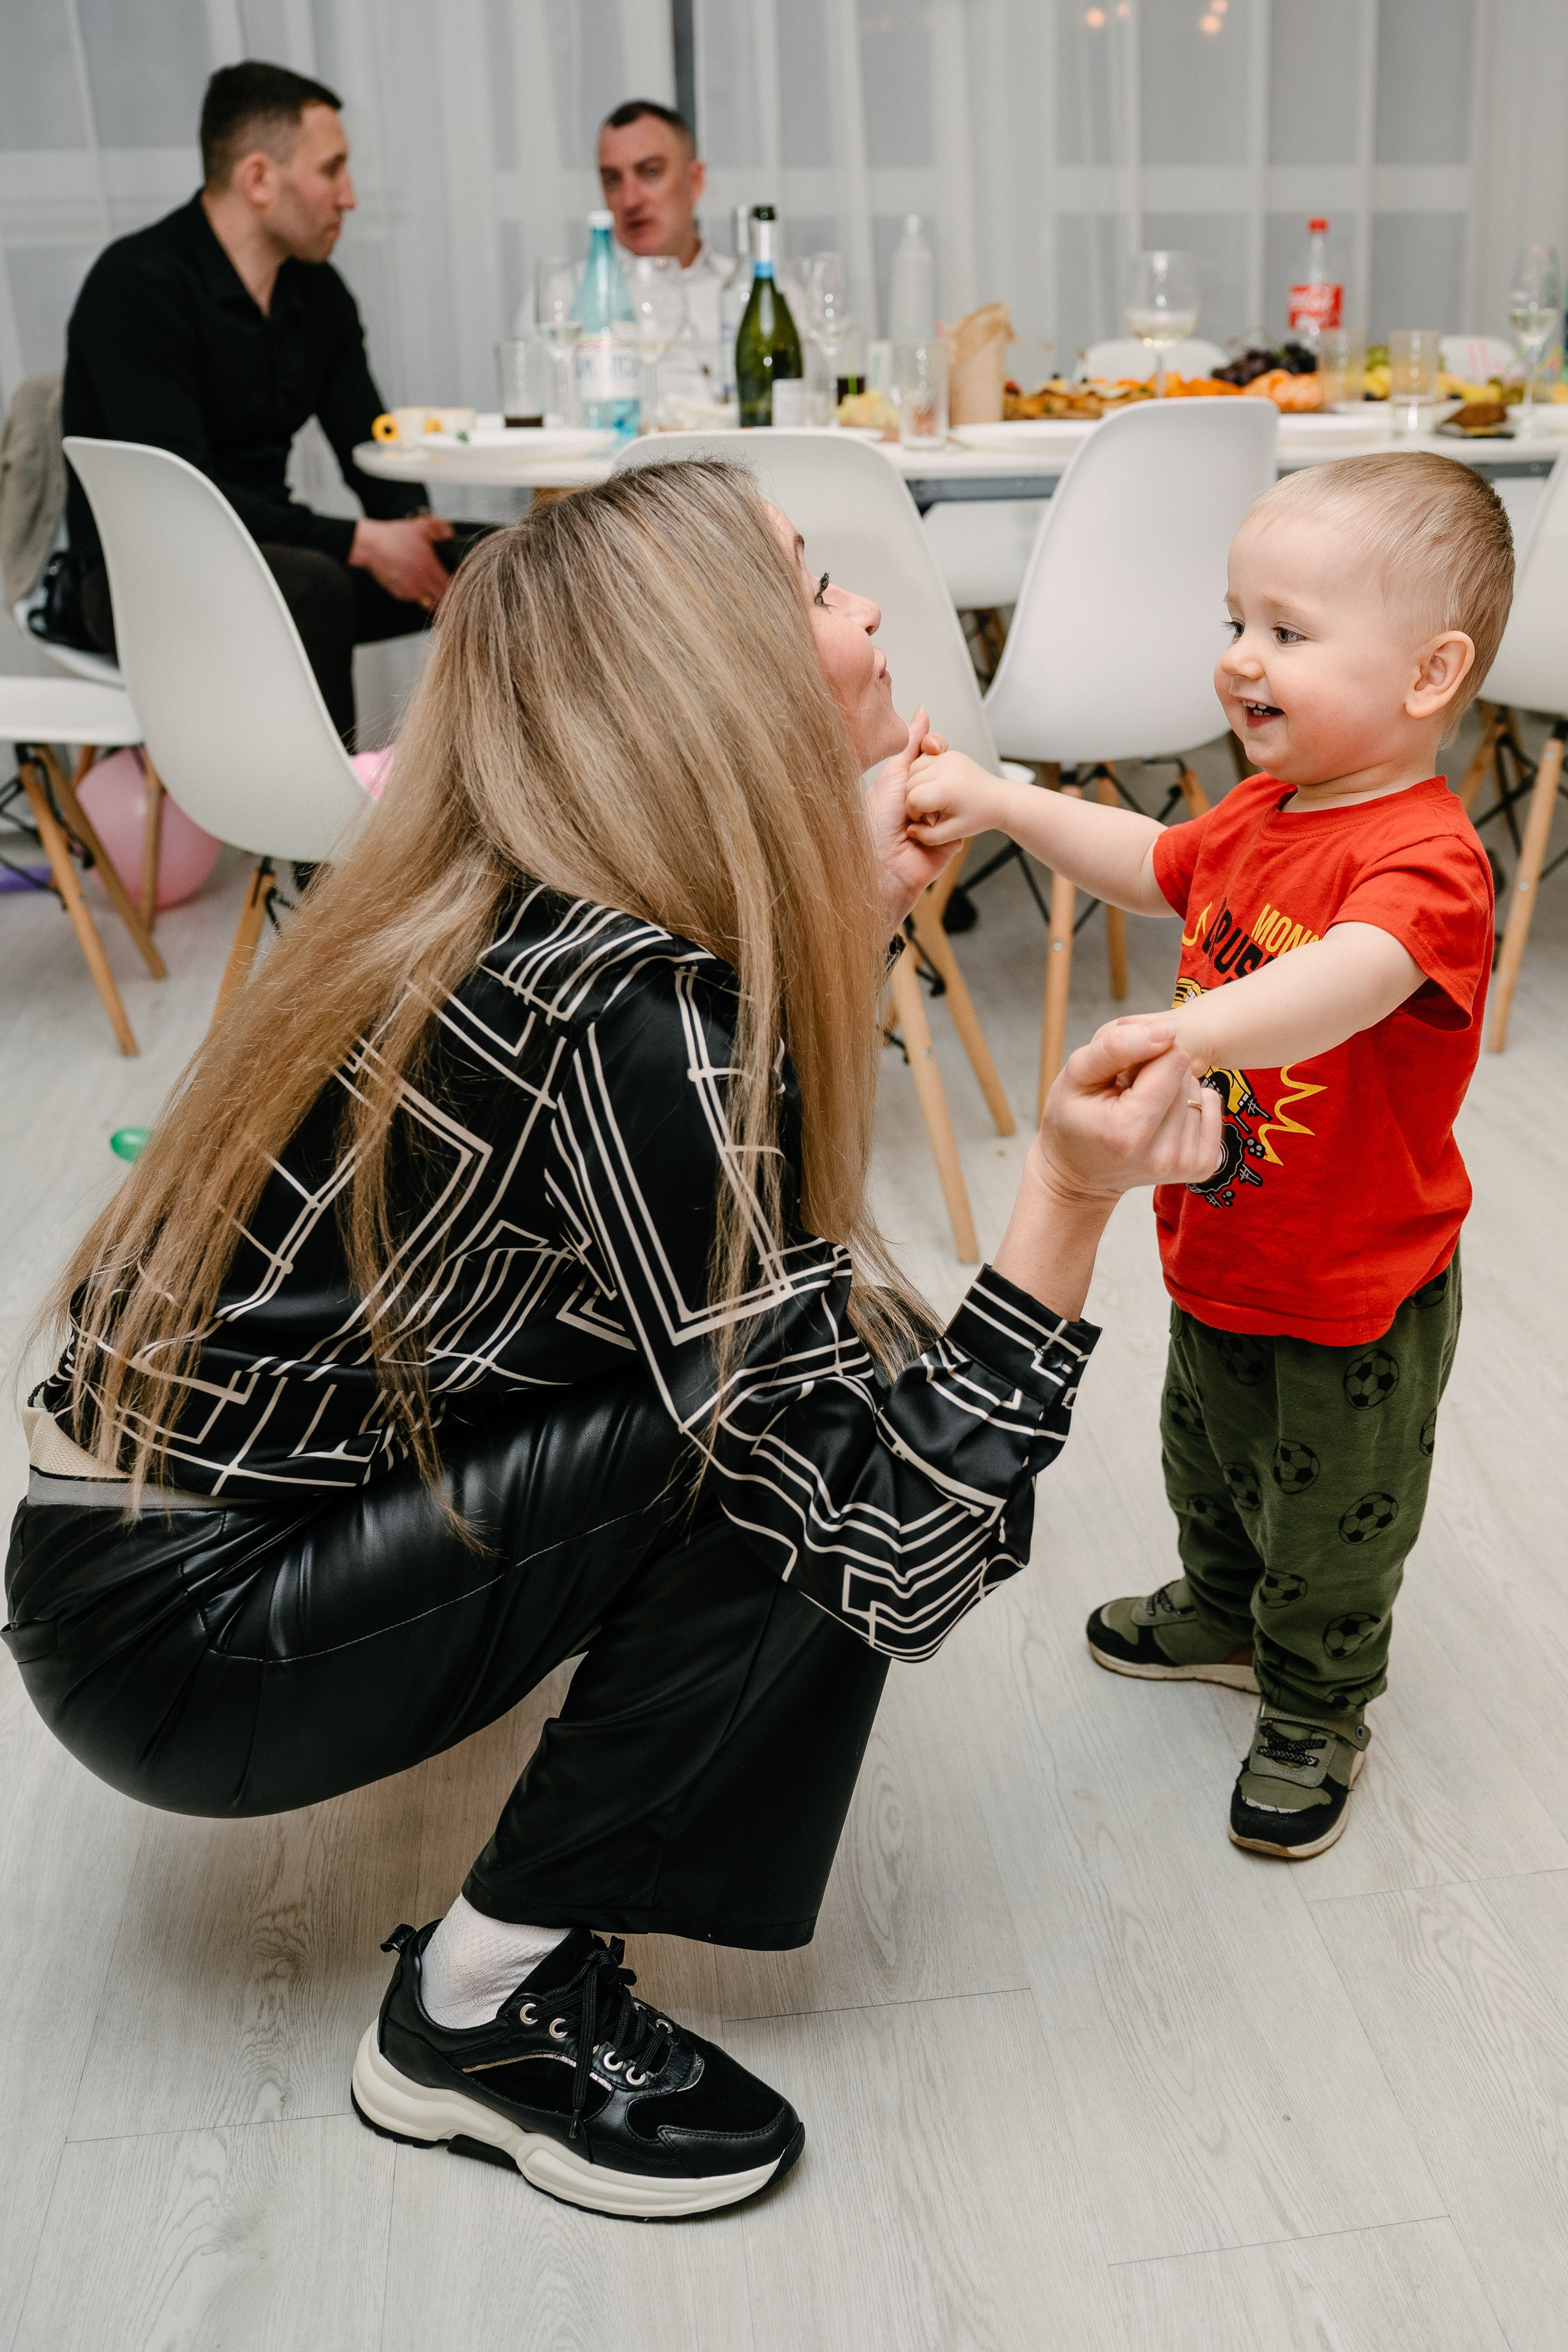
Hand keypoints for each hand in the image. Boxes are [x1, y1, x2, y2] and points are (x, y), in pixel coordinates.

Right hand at [349, 514, 455, 608]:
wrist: (370, 546)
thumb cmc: (394, 536)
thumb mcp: (419, 526)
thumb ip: (439, 527)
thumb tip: (450, 534)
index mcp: (429, 566)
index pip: (450, 585)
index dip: (456, 586)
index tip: (456, 583)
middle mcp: (421, 581)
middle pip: (442, 599)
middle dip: (447, 596)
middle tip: (447, 590)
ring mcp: (410, 590)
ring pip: (429, 602)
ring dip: (433, 598)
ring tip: (433, 590)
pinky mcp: (399, 594)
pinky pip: (414, 600)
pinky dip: (418, 596)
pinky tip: (416, 585)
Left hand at [866, 707, 957, 931]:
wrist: (880, 868)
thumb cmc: (875, 824)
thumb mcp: (893, 776)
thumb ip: (910, 745)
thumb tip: (922, 711)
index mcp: (907, 786)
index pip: (932, 759)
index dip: (936, 750)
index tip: (935, 746)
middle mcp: (922, 803)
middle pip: (946, 775)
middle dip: (936, 778)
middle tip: (916, 791)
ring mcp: (936, 823)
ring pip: (953, 800)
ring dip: (935, 806)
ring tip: (913, 820)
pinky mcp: (948, 842)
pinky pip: (958, 825)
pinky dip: (941, 827)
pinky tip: (923, 835)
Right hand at [904, 748, 1008, 846]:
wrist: (998, 799)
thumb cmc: (979, 816)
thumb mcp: (953, 833)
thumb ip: (929, 837)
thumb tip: (911, 830)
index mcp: (947, 789)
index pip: (913, 799)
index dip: (915, 813)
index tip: (928, 819)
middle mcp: (946, 768)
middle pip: (910, 783)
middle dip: (914, 799)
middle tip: (932, 810)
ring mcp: (948, 758)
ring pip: (913, 769)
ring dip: (915, 784)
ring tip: (932, 798)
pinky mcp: (949, 754)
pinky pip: (923, 761)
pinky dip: (923, 774)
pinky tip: (934, 787)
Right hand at [1033, 1017, 1222, 1205]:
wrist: (1079, 1173)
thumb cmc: (1072, 1120)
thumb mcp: (1076, 1074)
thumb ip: (1116, 1047)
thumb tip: (1167, 1030)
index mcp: (1129, 1130)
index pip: (1172, 1060)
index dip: (1147, 1054)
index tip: (1123, 1072)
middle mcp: (1162, 1154)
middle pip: (1185, 1076)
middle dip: (1158, 1073)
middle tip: (1127, 1093)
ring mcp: (1184, 1164)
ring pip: (1198, 1092)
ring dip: (1172, 1091)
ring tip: (1140, 1108)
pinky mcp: (1201, 1166)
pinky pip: (1211, 1109)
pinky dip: (1189, 1106)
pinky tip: (1162, 1117)